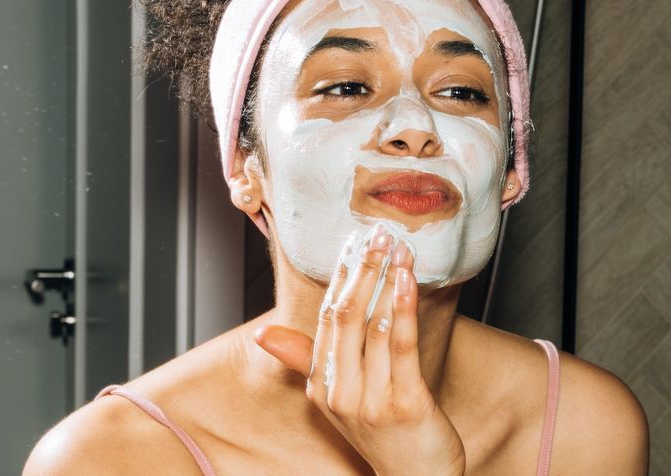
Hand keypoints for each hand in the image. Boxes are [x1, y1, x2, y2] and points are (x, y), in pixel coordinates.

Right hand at [255, 229, 466, 475]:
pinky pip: (401, 347)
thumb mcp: (338, 398)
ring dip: (386, 281)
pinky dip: (402, 309)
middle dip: (361, 271)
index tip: (349, 243)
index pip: (326, 320)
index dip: (338, 279)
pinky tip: (408, 281)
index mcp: (322, 386)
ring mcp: (372, 401)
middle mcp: (341, 393)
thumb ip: (306, 360)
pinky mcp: (406, 405)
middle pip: (346, 318)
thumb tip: (262, 333)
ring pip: (373, 327)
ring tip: (396, 248)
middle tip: (375, 234)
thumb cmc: (383, 435)